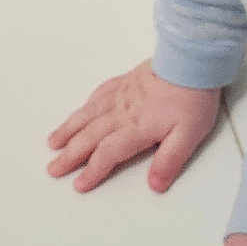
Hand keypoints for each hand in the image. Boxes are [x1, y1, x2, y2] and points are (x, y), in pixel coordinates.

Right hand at [46, 62, 220, 192]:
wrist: (191, 61)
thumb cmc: (192, 96)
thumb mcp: (188, 135)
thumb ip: (169, 161)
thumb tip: (155, 184)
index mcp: (136, 128)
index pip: (107, 153)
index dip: (92, 171)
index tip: (79, 184)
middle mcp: (122, 112)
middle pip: (89, 136)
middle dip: (70, 155)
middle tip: (54, 168)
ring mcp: (122, 95)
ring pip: (87, 115)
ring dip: (69, 130)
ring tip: (54, 142)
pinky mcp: (126, 82)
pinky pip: (98, 94)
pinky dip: (85, 106)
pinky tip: (81, 110)